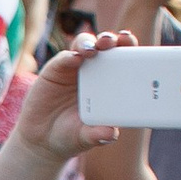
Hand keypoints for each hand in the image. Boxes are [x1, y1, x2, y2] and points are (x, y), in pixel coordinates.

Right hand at [11, 33, 126, 164]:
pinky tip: (74, 59)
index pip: (124, 59)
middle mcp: (94, 69)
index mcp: (110, 81)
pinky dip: (70, 55)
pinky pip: (64, 57)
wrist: (42, 139)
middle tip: (119, 40)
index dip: (131, 50)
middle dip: (115, 40)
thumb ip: (98, 135)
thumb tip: (111, 134)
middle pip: (107, 46)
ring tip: (93, 49)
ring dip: (92, 42)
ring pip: (86, 45)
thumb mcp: (85, 137)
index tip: (139, 49)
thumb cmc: (70, 135)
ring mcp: (74, 67)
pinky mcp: (55, 69)